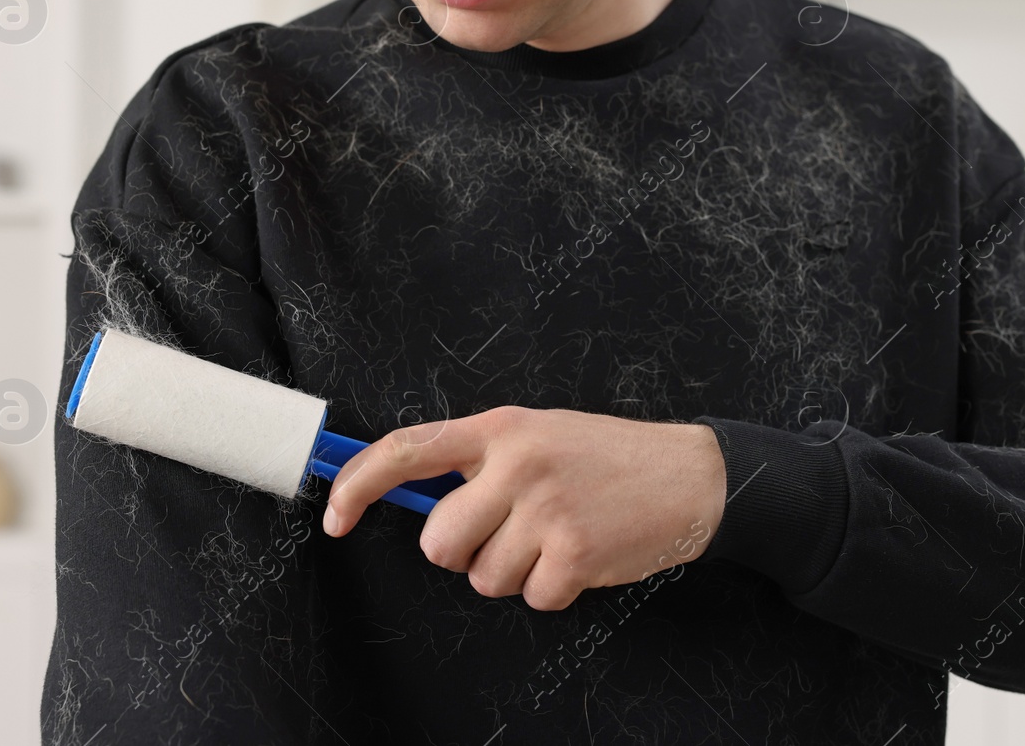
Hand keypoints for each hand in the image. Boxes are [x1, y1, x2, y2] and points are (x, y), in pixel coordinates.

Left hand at [321, 406, 727, 610]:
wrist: (690, 476)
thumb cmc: (606, 457)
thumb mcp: (539, 435)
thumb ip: (480, 461)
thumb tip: (413, 501)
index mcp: (502, 428)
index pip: (406, 450)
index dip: (357, 485)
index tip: (334, 515)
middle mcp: (518, 464)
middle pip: (439, 541)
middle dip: (463, 553)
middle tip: (506, 534)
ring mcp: (547, 510)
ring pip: (482, 578)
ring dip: (514, 572)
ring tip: (555, 538)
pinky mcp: (575, 554)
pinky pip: (531, 598)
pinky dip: (553, 589)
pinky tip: (582, 556)